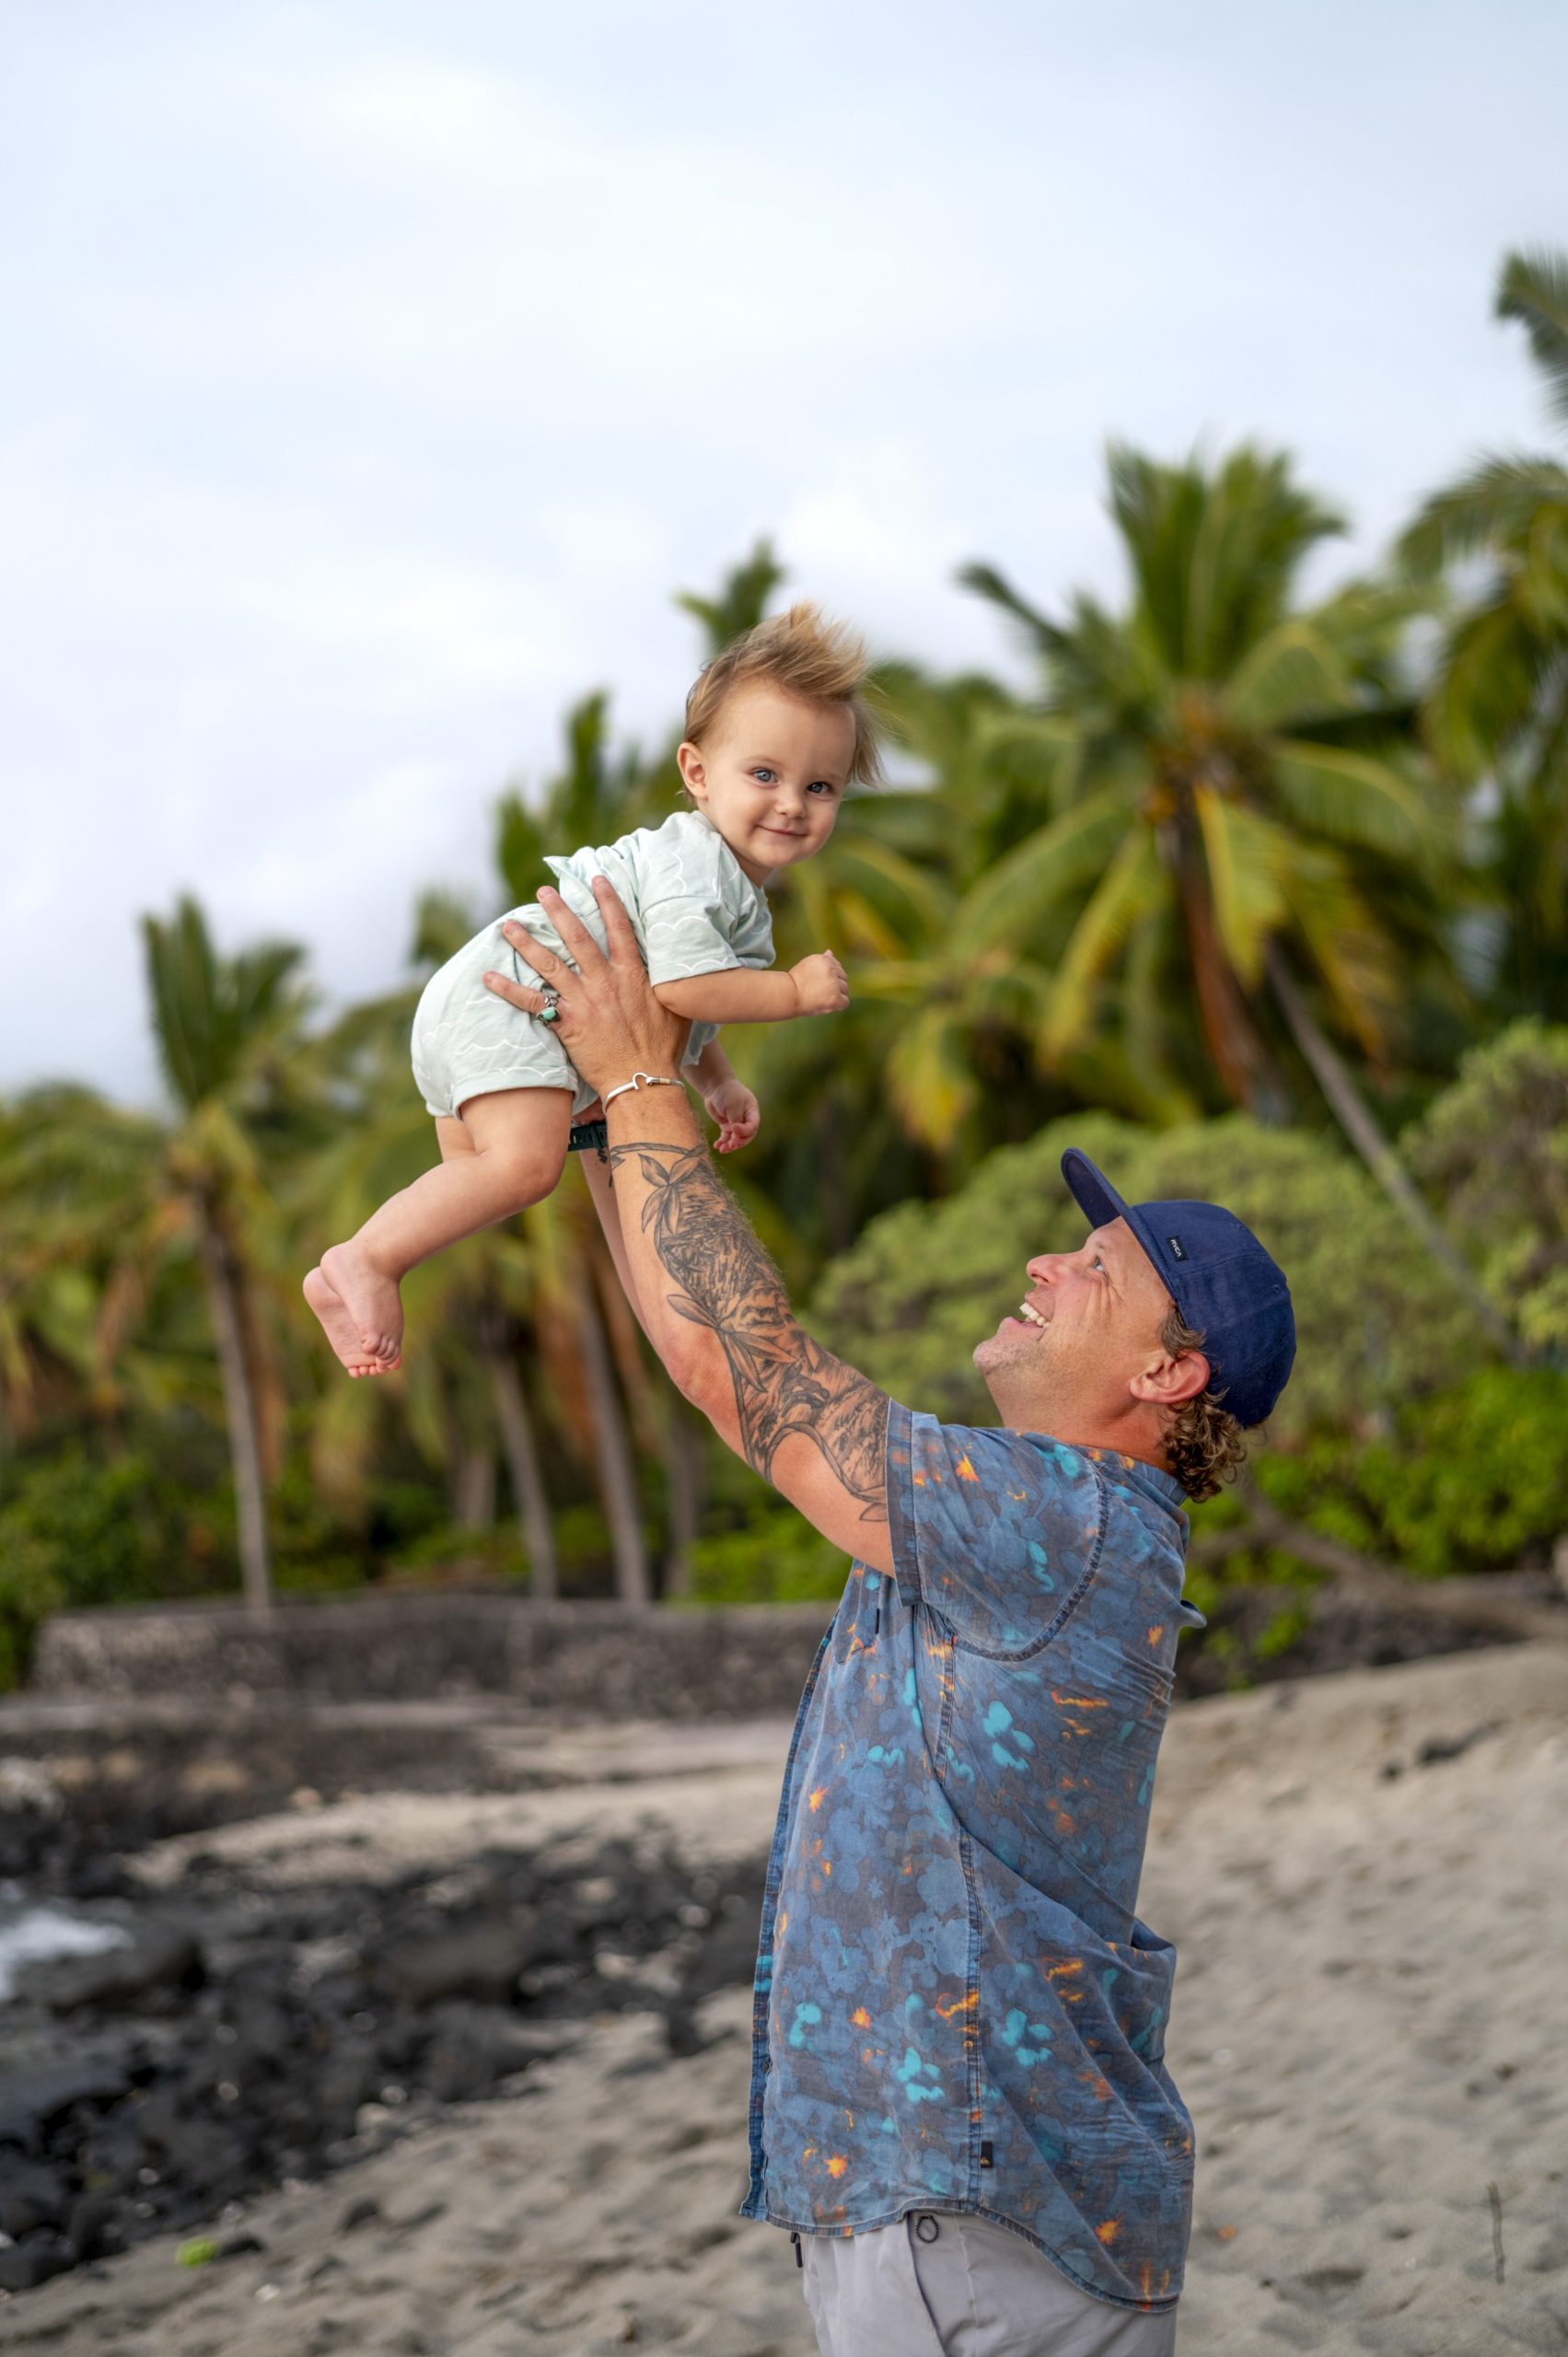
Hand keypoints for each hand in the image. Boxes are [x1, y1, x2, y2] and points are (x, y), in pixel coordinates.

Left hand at [481, 879, 689, 1092]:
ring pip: (549, 964)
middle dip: (558, 911)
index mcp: (632, 974)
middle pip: (577, 937)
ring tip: (508, 925)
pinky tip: (489, 978)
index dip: (607, 900)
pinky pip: (533, 1002)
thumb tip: (674, 968)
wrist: (644, 1080)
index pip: (619, 928)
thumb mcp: (676, 1008)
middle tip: (542, 892)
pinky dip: (509, 990)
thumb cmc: (664, 1048)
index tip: (595, 879)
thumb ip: (668, 984)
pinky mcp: (567, 1023)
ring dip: (526, 943)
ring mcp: (584, 1001)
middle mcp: (605, 981)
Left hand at [702, 1075, 759, 1154]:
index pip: (752, 1126)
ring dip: (729, 1145)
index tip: (734, 1129)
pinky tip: (716, 1145)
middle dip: (738, 1142)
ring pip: (735, 1138)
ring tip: (722, 1149)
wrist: (715, 1086)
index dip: (745, 1131)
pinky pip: (726, 1137)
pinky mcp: (727, 1125)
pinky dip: (722, 1141)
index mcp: (752, 1112)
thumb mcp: (733, 1105)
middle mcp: (746, 1119)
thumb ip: (736, 1120)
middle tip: (731, 1145)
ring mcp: (736, 1123)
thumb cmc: (727, 1093)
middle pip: (746, 1135)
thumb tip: (735, 1134)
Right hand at [789, 950, 849, 1015]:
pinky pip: (845, 1001)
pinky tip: (827, 1005)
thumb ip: (822, 960)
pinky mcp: (835, 997)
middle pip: (843, 977)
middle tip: (819, 991)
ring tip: (821, 998)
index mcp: (824, 959)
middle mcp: (831, 969)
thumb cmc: (795, 983)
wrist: (787, 996)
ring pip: (845, 989)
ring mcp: (834, 984)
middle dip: (835, 984)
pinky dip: (838, 1005)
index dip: (829, 976)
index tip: (818, 982)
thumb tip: (830, 951)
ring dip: (837, 994)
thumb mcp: (808, 965)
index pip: (837, 966)